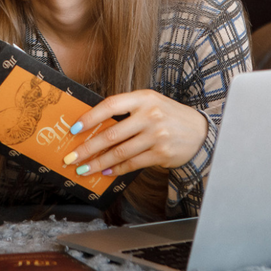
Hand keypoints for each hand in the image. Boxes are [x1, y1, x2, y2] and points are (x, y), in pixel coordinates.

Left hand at [62, 89, 207, 177]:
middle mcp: (150, 115)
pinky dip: (116, 170)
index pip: (111, 105)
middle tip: (71, 157)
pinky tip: (106, 172)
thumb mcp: (150, 103)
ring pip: (119, 152)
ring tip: (83, 169)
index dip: (90, 117)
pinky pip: (132, 163)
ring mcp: (156, 135)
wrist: (200, 132)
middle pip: (111, 134)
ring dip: (98, 163)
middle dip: (87, 148)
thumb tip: (93, 126)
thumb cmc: (168, 116)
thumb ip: (127, 111)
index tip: (74, 129)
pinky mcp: (161, 153)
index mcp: (144, 98)